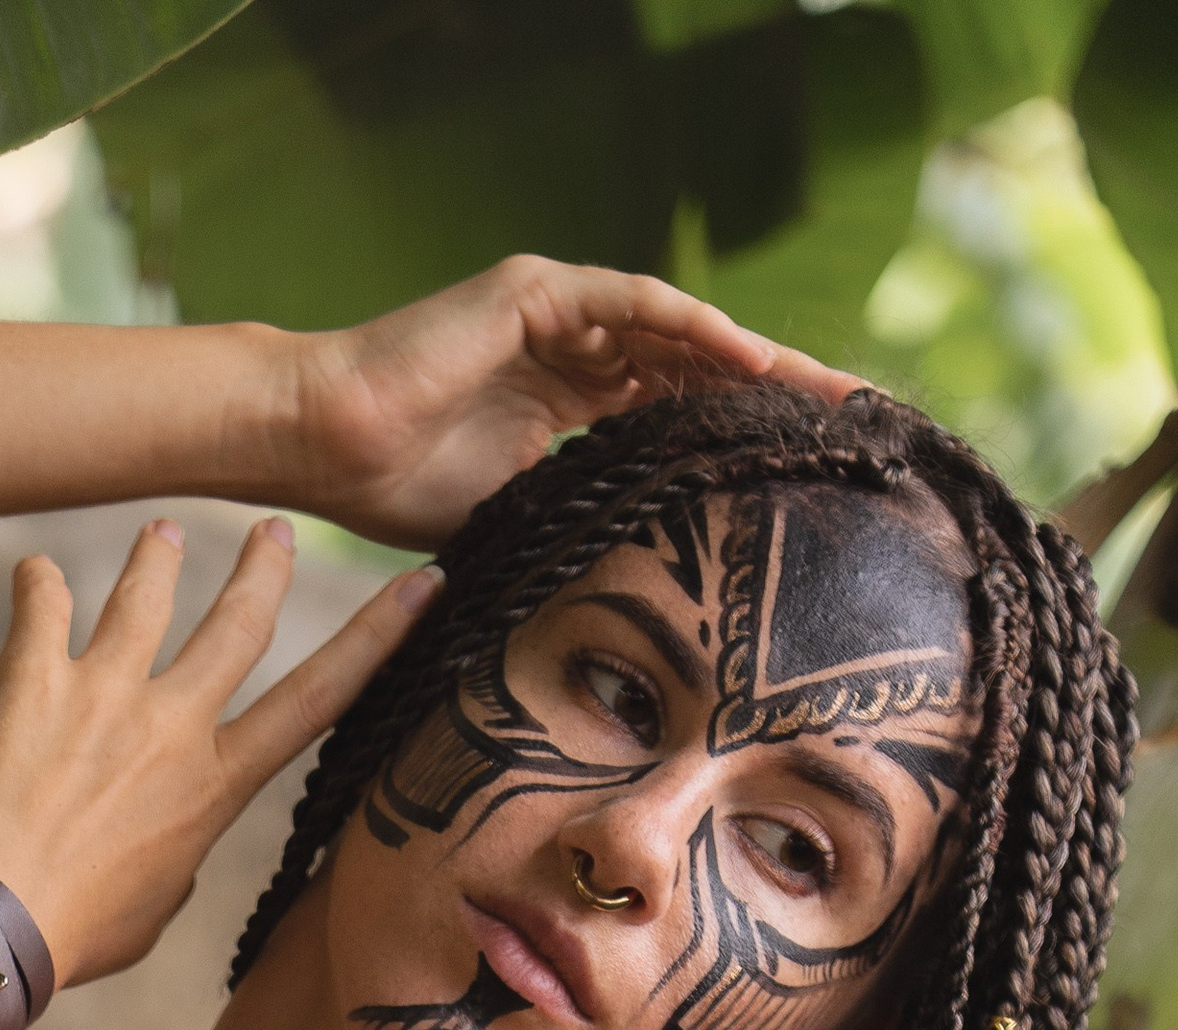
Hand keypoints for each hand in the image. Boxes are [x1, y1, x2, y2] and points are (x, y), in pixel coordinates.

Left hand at [0, 521, 435, 989]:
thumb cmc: (74, 933)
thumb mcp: (154, 913)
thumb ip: (175, 866)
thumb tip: (172, 857)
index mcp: (216, 786)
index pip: (319, 698)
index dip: (378, 635)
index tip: (422, 583)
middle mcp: (173, 723)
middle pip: (239, 623)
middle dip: (263, 569)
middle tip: (272, 531)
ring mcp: (105, 692)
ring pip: (145, 595)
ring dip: (158, 558)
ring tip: (161, 535)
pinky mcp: (34, 677)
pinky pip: (42, 604)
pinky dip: (38, 583)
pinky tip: (35, 573)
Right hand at [286, 254, 858, 551]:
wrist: (327, 448)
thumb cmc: (395, 495)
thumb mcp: (514, 518)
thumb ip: (578, 520)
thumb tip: (637, 589)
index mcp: (567, 399)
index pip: (672, 408)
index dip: (735, 434)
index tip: (803, 472)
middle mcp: (572, 345)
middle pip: (693, 363)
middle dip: (771, 390)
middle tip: (849, 423)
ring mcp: (557, 311)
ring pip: (677, 329)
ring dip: (754, 356)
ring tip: (822, 389)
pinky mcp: (537, 291)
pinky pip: (636, 303)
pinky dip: (693, 327)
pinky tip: (750, 355)